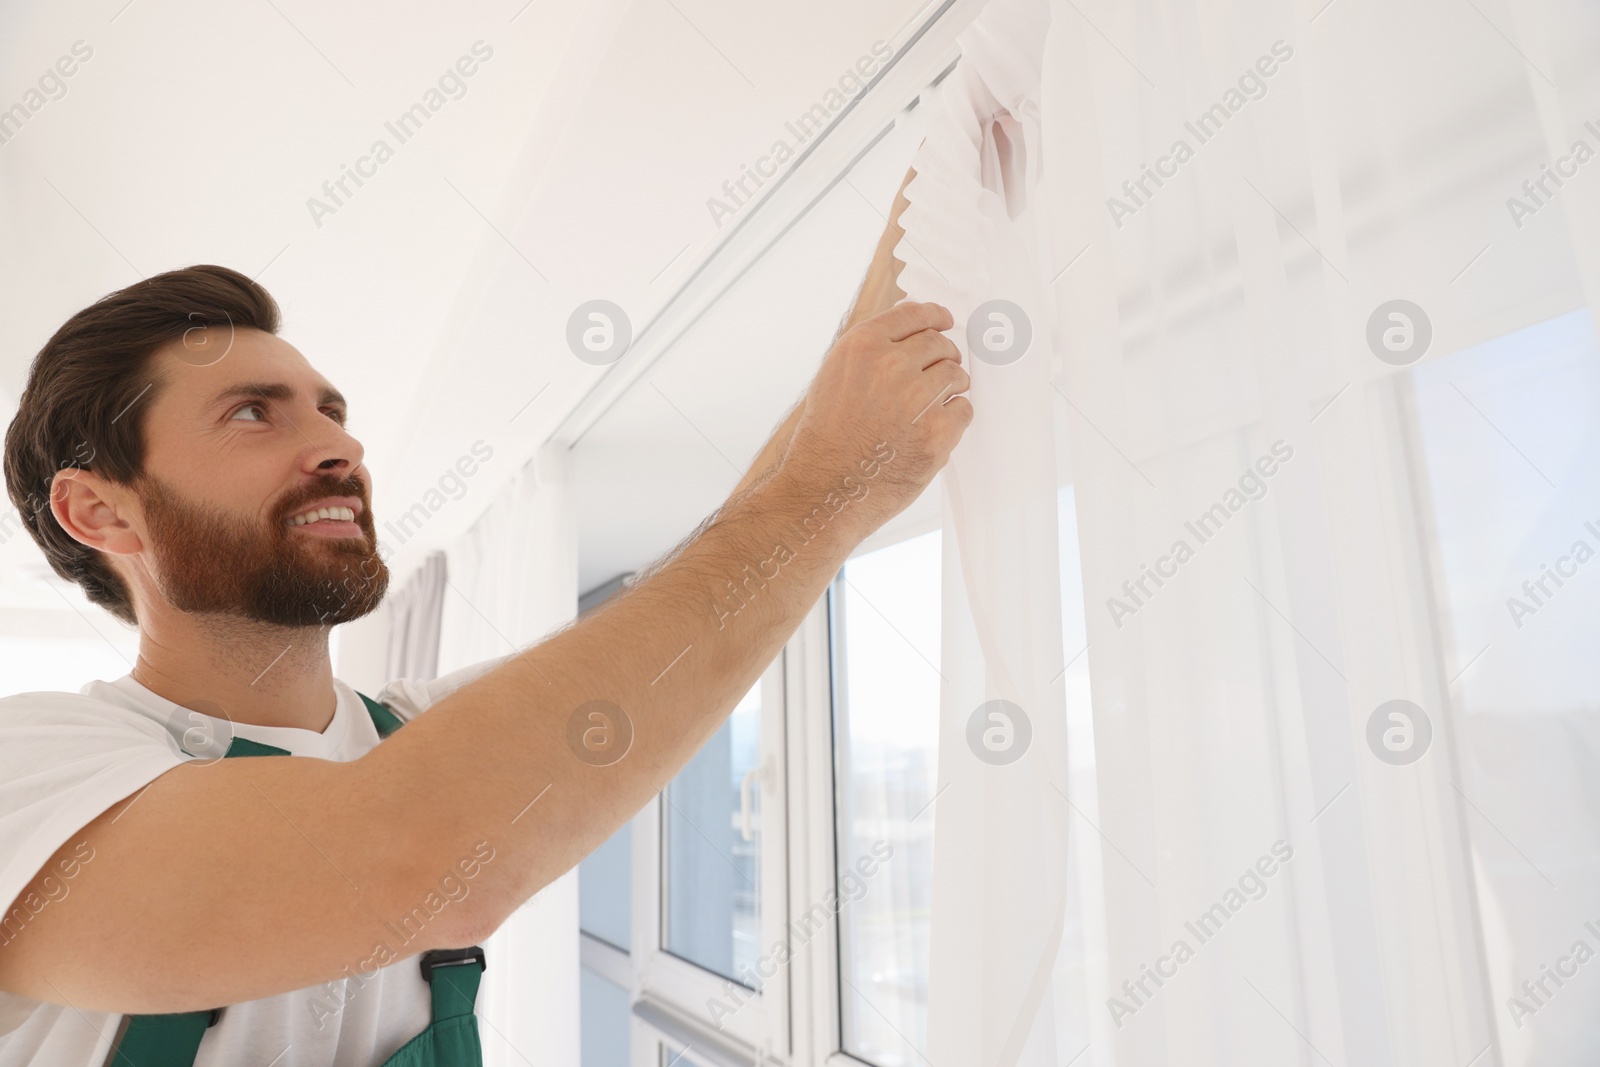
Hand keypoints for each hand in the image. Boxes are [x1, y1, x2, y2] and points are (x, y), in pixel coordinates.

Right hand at [778, 300, 970, 537]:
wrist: (826, 488)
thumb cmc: (827, 438)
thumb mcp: (834, 378)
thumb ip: (870, 352)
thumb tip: (910, 334)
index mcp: (862, 346)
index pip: (913, 314)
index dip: (935, 315)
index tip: (945, 320)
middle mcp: (891, 365)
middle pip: (940, 344)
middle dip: (944, 356)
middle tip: (940, 372)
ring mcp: (917, 398)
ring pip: (957, 375)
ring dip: (952, 387)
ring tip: (932, 406)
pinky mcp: (937, 432)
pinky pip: (964, 410)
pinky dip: (954, 418)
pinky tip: (932, 430)